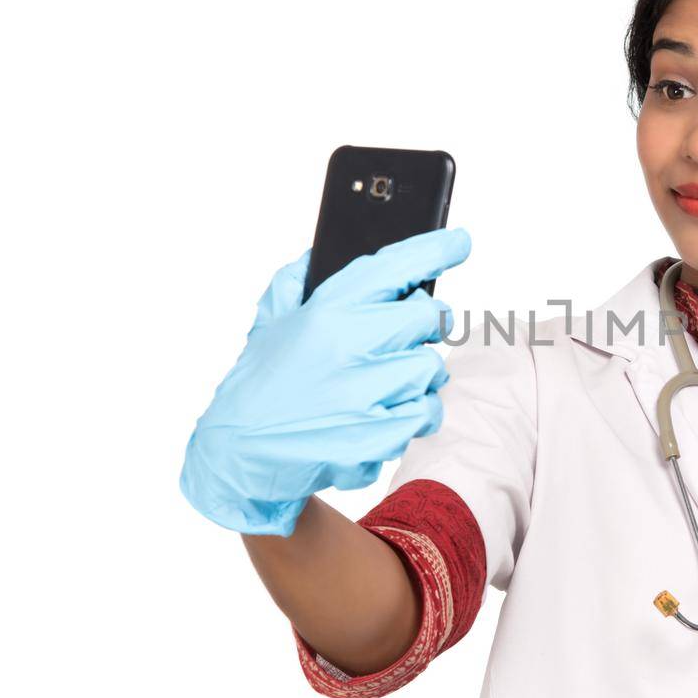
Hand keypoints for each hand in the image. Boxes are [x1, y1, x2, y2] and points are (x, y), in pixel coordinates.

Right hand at [179, 227, 471, 535]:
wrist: (238, 455)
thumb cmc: (261, 383)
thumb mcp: (271, 319)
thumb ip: (299, 279)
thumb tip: (324, 249)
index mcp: (325, 310)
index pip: (393, 267)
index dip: (434, 249)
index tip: (459, 242)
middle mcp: (347, 346)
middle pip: (428, 318)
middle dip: (425, 326)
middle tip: (407, 337)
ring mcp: (362, 394)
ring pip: (431, 370)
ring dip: (419, 378)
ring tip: (388, 384)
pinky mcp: (373, 437)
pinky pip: (425, 414)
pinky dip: (413, 416)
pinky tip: (385, 415)